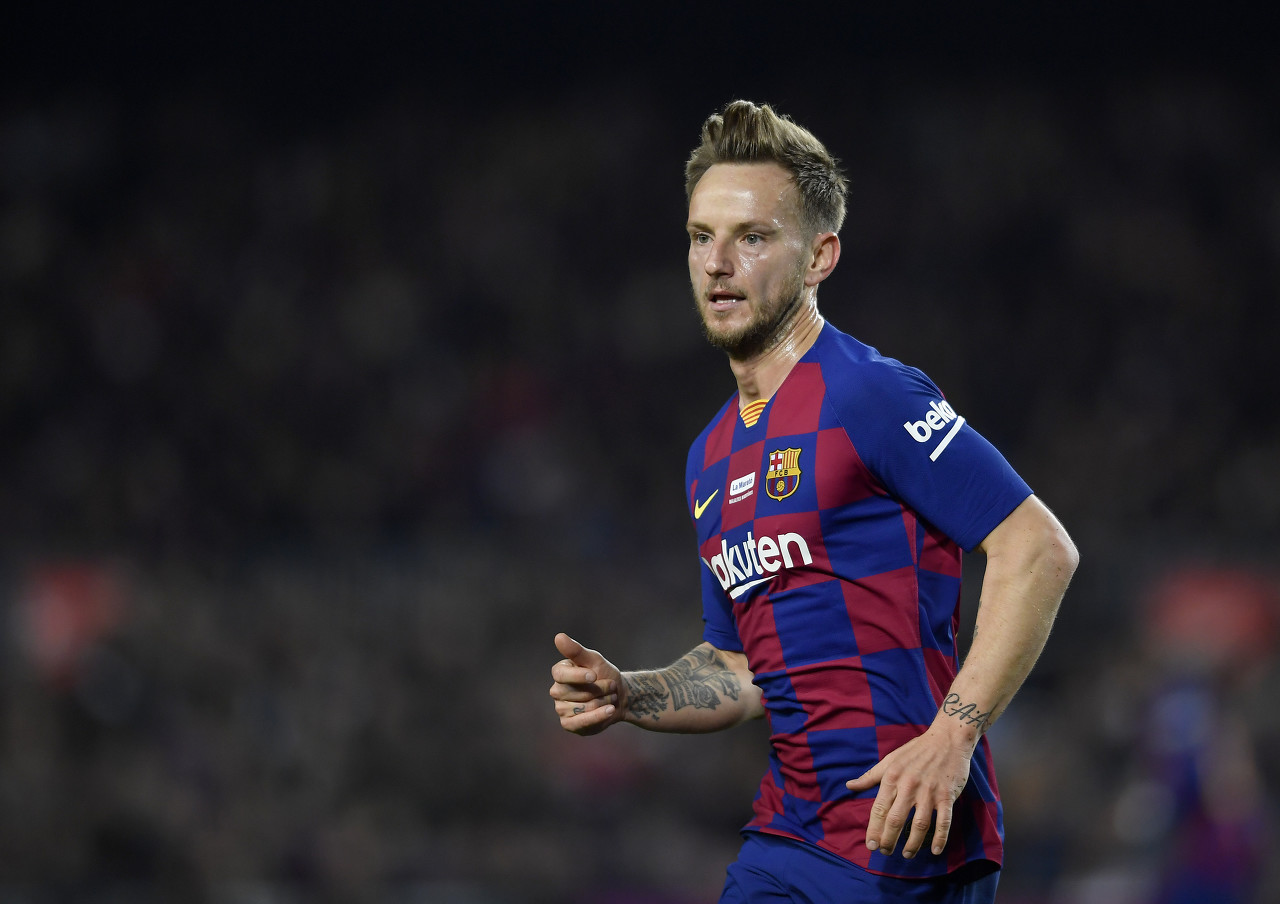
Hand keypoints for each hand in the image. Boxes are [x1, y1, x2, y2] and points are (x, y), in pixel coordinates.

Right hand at [549, 633, 623, 734]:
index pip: (560, 675)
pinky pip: (581, 722)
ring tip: (609, 697)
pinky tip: (610, 710)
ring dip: (602, 701)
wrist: (619, 696)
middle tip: (610, 685)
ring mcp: (561, 709)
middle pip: (574, 693)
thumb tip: (559, 637)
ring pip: (582, 707)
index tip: (594, 675)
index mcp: (559, 672)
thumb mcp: (594, 660)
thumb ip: (576, 650)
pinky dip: (598, 716)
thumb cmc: (604, 674)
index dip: (577, 676)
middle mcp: (556, 691)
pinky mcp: (569, 724)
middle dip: (598, 689)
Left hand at [845, 724, 972, 858]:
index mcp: (892, 777)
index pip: (879, 808)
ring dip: (912, 843)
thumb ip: (870, 777)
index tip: (870, 845)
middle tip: (885, 852)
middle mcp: (909, 786)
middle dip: (888, 840)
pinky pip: (944, 821)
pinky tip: (935, 851)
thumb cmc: (915, 750)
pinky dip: (940, 838)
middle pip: (896, 819)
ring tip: (906, 854)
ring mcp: (929, 792)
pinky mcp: (947, 795)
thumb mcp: (889, 760)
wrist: (947, 739)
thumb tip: (849, 786)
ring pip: (919, 824)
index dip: (874, 829)